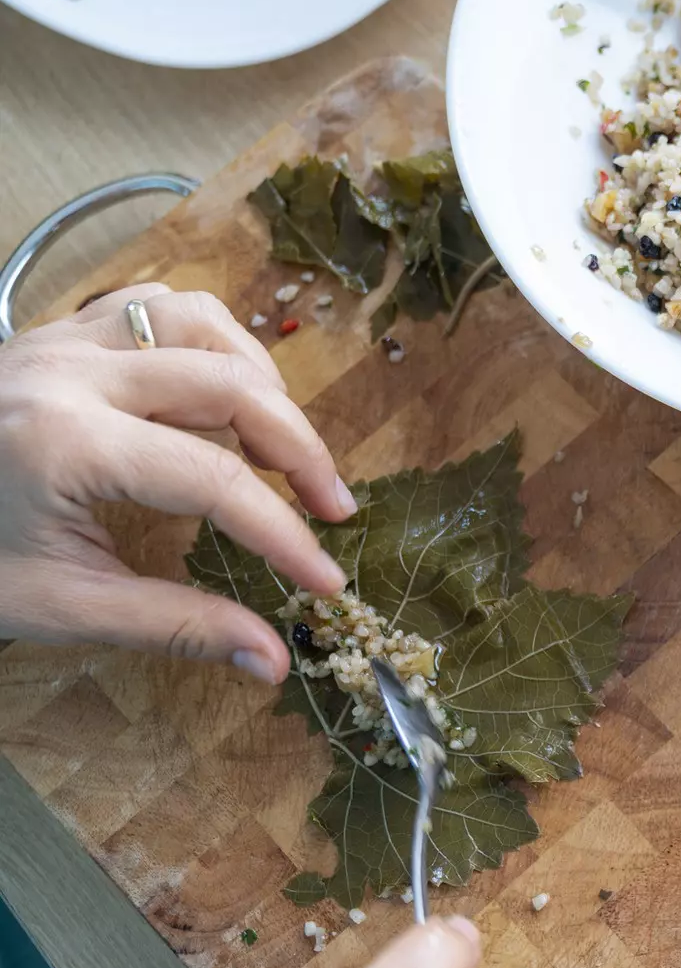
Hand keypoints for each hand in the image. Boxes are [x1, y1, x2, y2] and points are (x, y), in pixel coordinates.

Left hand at [0, 284, 354, 683]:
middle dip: (300, 452)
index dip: (285, 534)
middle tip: (332, 510)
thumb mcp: (61, 606)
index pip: (215, 480)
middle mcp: (72, 373)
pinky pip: (159, 307)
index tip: (326, 581)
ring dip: (262, 384)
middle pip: (231, 387)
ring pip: (204, 326)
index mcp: (66, 444)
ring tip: (280, 447)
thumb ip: (175, 625)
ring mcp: (64, 339)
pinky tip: (224, 394)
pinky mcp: (61, 330)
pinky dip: (211, 344)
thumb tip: (273, 660)